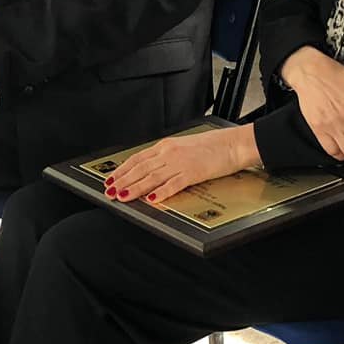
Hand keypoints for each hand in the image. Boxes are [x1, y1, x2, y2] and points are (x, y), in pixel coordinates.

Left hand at [106, 125, 258, 202]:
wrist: (233, 143)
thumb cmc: (214, 146)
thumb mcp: (185, 148)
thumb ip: (169, 157)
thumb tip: (154, 170)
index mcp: (167, 146)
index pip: (138, 158)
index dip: (122, 170)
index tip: (111, 179)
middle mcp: (170, 153)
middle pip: (140, 168)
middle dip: (122, 181)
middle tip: (110, 191)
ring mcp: (180, 163)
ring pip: (152, 177)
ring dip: (135, 187)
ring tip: (123, 196)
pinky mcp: (193, 172)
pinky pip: (173, 184)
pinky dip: (161, 192)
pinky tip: (152, 199)